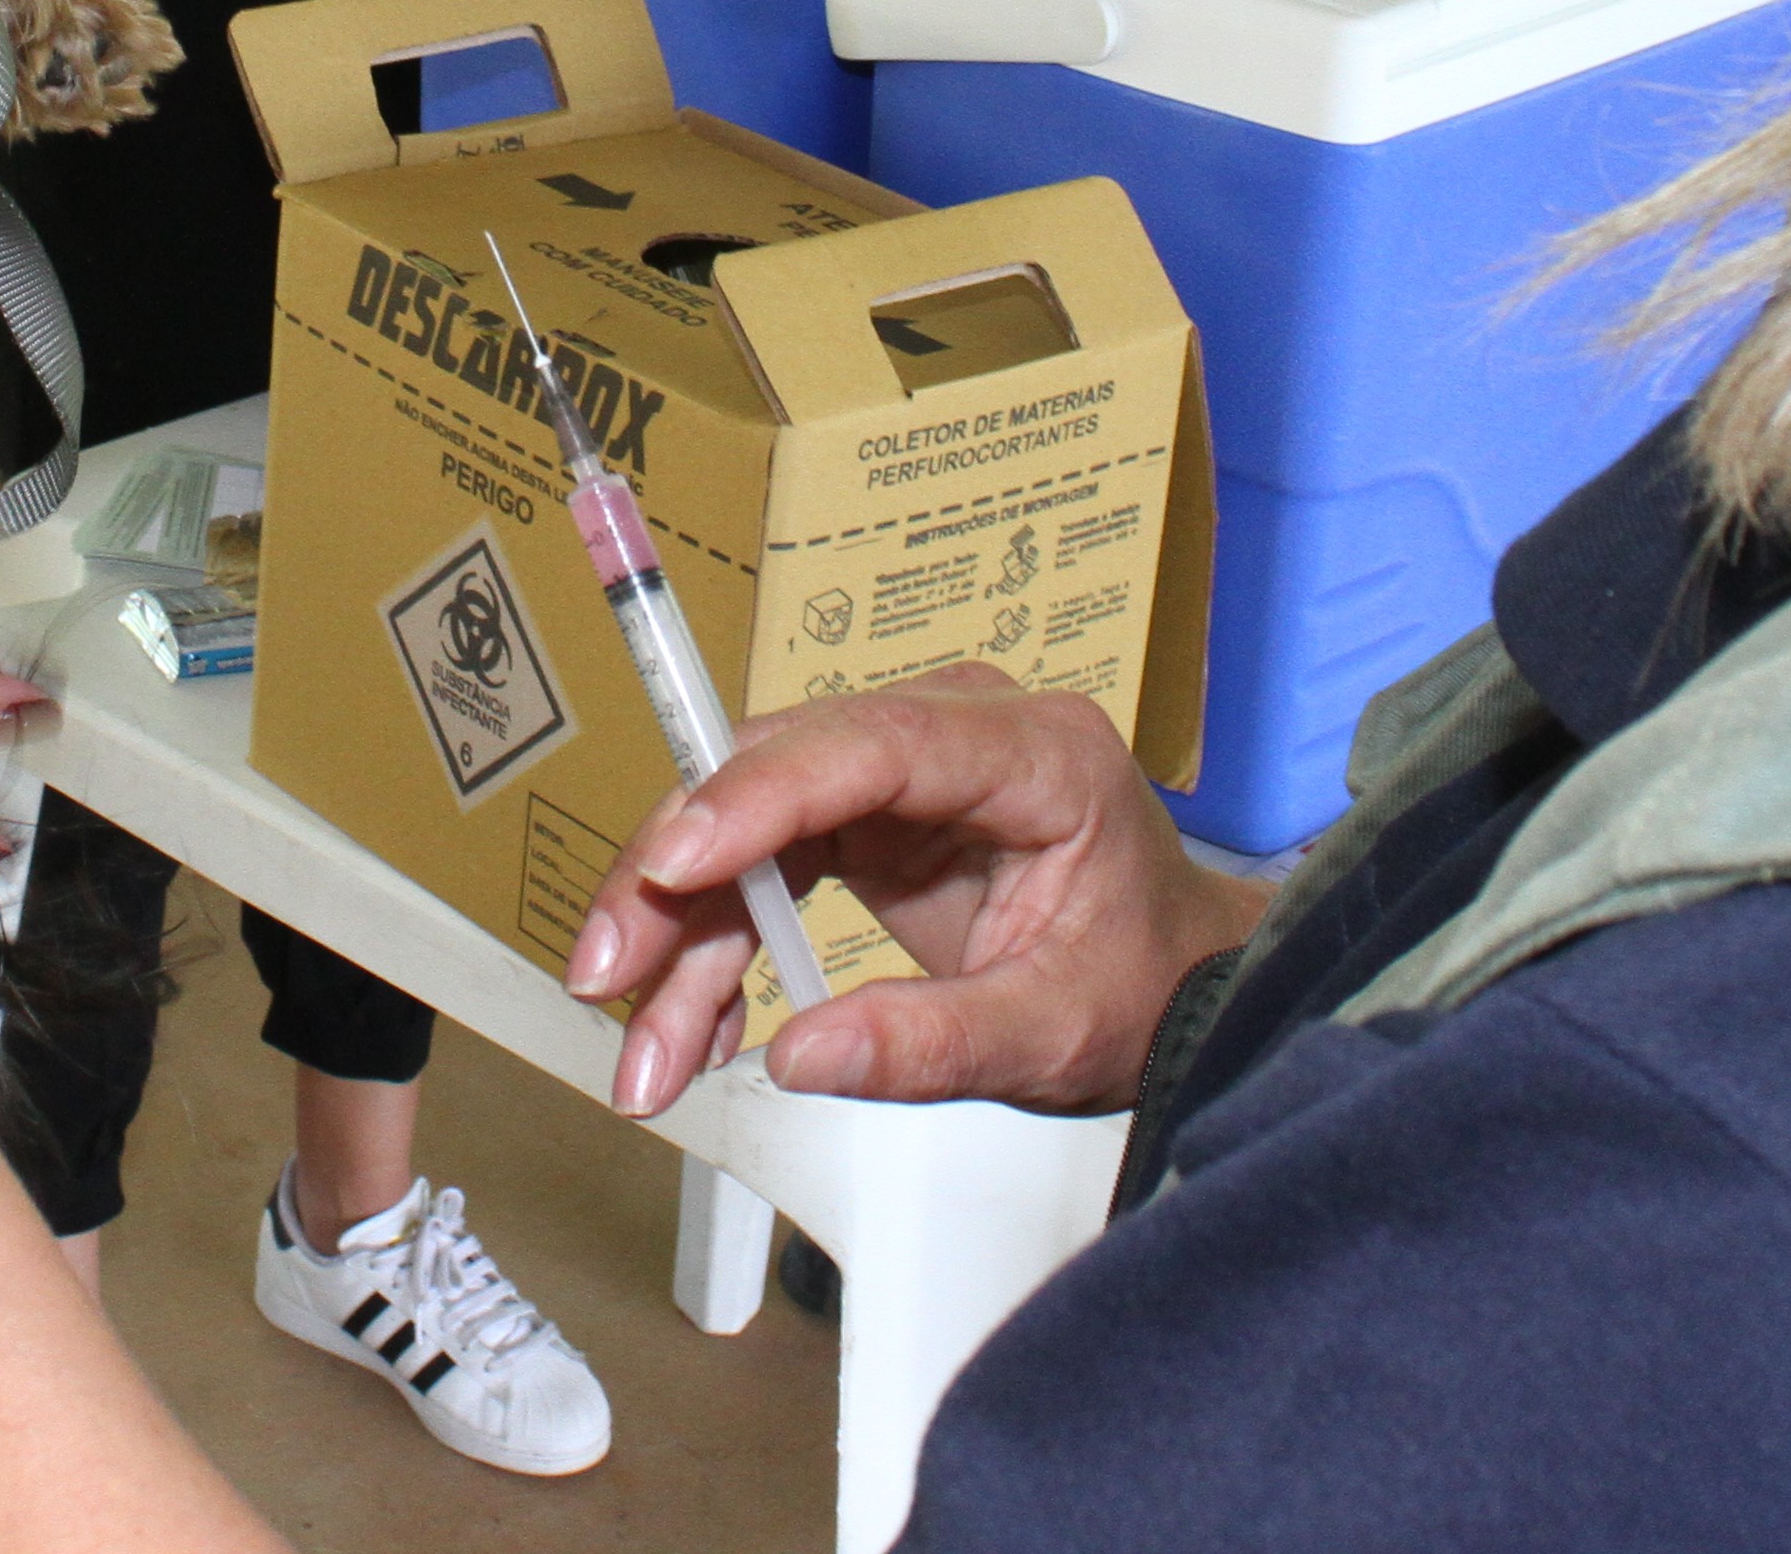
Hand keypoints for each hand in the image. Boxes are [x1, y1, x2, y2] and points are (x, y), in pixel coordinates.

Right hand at [564, 666, 1265, 1118]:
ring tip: (647, 1055)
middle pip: (778, 774)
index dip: (758, 796)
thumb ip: (934, 1044)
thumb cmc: (1146, 986)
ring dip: (679, 931)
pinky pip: (761, 861)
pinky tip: (694, 1025)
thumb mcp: (1057, 1036)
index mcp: (1033, 754)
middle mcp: (956, 733)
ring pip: (747, 821)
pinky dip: (715, 941)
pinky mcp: (868, 815)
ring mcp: (903, 769)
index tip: (671, 863)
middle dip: (677, 880)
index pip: (873, 744)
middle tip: (608, 976)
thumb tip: (800, 1058)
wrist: (1182, 984)